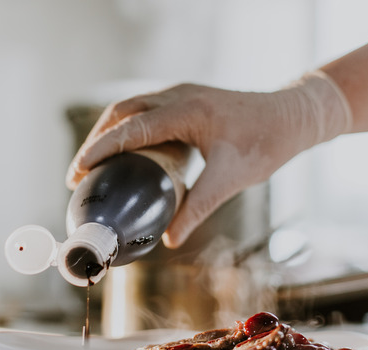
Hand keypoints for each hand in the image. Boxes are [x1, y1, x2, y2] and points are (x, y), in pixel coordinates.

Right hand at [66, 71, 351, 247]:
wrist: (292, 117)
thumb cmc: (266, 143)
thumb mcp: (230, 179)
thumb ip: (197, 208)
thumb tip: (169, 239)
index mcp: (185, 111)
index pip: (129, 130)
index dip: (99, 151)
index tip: (76, 173)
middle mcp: (178, 95)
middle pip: (121, 113)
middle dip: (96, 141)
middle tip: (79, 174)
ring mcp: (182, 93)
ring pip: (132, 107)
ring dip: (110, 132)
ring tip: (95, 164)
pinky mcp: (188, 98)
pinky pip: (147, 108)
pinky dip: (128, 128)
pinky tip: (128, 151)